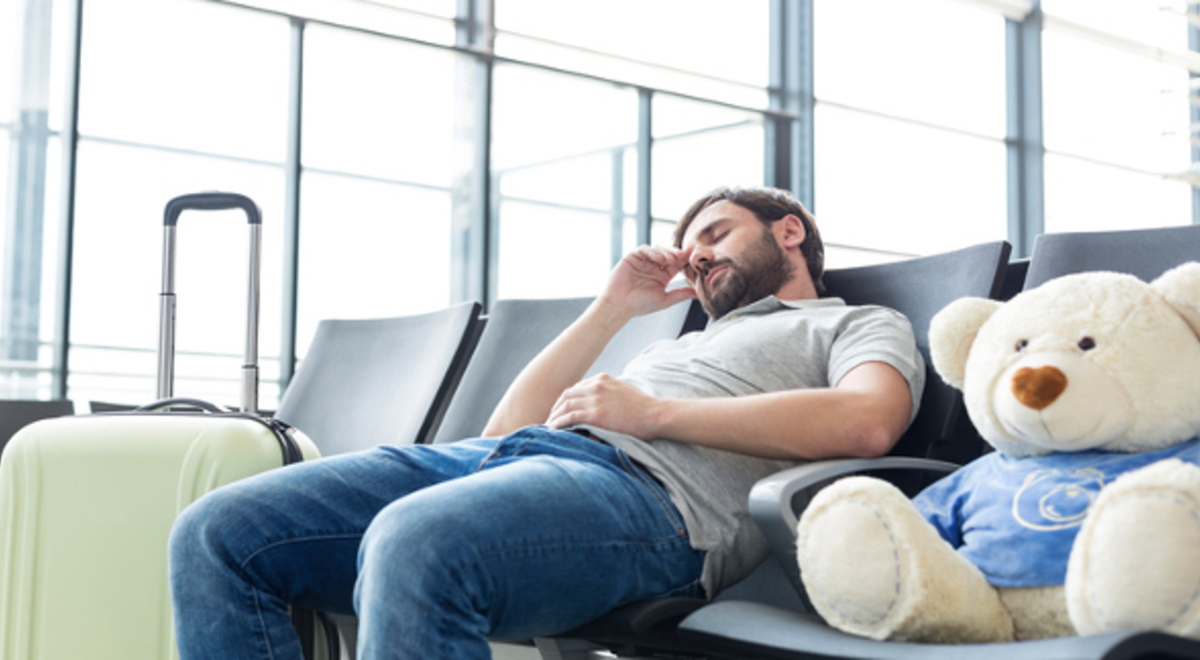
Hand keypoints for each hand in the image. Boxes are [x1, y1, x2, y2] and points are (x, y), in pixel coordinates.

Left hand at [546, 374, 662, 439]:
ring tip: (548, 428)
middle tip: (550, 420)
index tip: (560, 411)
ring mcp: (595, 399)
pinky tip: (554, 429)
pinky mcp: (596, 414)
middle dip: (556, 408)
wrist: (655, 414)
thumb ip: (609, 393)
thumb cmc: (644, 407)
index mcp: (602, 379)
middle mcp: (596, 386)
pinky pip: (570, 417)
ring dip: (554, 417)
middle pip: (566, 395)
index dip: (564, 400)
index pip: (575, 388)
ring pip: (565, 406)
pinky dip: (559, 423)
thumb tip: (602, 404)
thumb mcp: (624, 390)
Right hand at [598, 246, 695, 319]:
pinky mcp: (633, 256)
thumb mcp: (664, 300)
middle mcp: (655, 266)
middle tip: (685, 255)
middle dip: (678, 253)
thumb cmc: (640, 305)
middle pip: (670, 254)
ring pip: (659, 249)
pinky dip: (653, 252)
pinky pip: (645, 249)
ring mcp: (644, 260)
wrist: (619, 306)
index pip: (678, 264)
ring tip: (671, 260)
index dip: (686, 259)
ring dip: (666, 252)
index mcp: (663, 275)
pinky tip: (659, 259)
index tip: (696, 255)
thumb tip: (698, 294)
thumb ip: (680, 294)